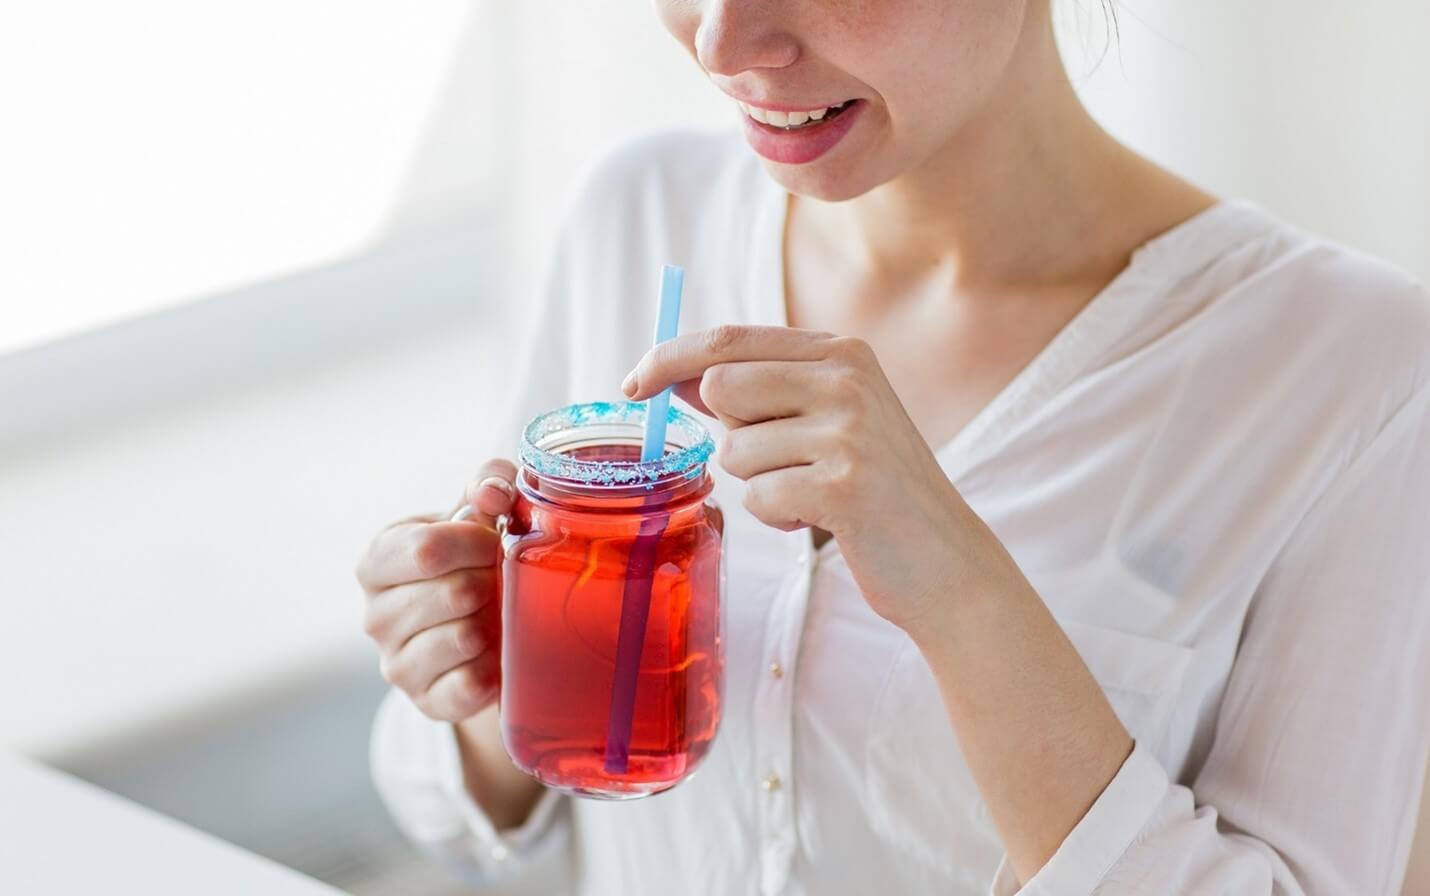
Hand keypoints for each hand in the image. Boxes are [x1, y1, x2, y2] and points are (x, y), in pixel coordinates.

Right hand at [355, 459, 516, 720]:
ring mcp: (396, 664)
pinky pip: (470, 684)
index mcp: (378, 560)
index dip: (476, 542)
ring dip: (494, 623)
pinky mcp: (427, 702)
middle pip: (454, 593)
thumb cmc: (475, 560)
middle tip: (495, 582)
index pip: (427, 549)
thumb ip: (487, 485)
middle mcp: (375, 616)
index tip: (494, 540)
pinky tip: (493, 654)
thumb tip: (492, 493)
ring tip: (493, 615)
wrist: (482, 631)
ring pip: (464, 638)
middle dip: (490, 583)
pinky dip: (494, 666)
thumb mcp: (477, 514)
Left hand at [623, 325, 1008, 630]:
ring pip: (735, 451)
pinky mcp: (844, 485)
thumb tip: (677, 376)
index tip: (632, 385)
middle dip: (732, 436)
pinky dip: (777, 517)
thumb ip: (762, 390)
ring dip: (760, 483)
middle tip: (782, 461)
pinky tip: (821, 519)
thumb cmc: (874, 490)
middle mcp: (847, 378)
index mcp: (841, 352)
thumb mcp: (829, 419)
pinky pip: (758, 497)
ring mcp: (849, 430)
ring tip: (814, 493)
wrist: (945, 558)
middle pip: (722, 388)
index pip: (728, 339)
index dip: (668, 358)